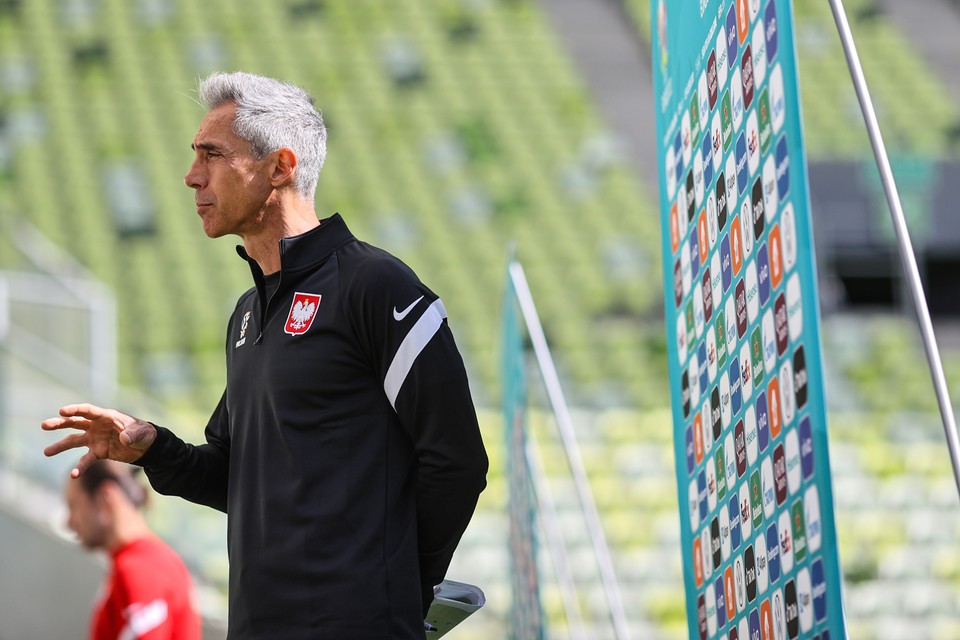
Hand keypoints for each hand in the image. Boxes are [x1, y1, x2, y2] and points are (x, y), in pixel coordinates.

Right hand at [41, 403, 157, 476]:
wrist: (147, 447)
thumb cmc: (144, 434)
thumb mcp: (141, 433)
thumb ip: (133, 434)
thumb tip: (124, 438)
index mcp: (107, 417)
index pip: (88, 411)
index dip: (75, 410)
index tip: (61, 411)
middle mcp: (97, 426)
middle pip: (75, 423)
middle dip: (60, 423)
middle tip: (45, 425)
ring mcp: (95, 439)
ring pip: (74, 441)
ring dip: (60, 446)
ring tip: (47, 452)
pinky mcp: (98, 452)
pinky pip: (86, 460)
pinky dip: (80, 467)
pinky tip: (74, 475)